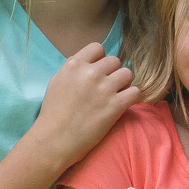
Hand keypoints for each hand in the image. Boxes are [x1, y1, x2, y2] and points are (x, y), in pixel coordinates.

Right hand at [26, 43, 138, 166]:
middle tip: (107, 87)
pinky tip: (122, 104)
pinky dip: (131, 97)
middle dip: (112, 72)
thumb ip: (73, 69)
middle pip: (115, 61)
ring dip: (124, 84)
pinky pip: (135, 92)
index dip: (100, 59)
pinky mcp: (115, 105)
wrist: (55, 139)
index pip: (98, 48)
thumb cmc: (53, 113)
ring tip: (116, 95)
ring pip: (127, 74)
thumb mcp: (57, 81)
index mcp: (74, 65)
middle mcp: (90, 73)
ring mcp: (104, 88)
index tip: (98, 71)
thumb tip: (88, 64)